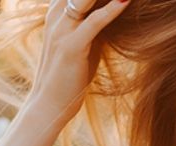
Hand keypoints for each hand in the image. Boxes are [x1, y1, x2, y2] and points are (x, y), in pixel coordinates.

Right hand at [30, 0, 131, 129]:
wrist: (49, 105)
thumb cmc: (69, 74)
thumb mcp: (84, 42)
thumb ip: (95, 22)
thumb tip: (117, 8)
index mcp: (57, 12)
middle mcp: (56, 16)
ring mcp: (61, 30)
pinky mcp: (71, 46)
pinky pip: (94, 21)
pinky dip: (112, 9)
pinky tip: (126, 0)